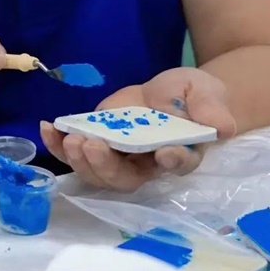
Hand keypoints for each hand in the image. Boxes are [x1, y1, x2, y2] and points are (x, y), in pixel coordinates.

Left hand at [39, 67, 237, 191]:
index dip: (171, 162)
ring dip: (79, 160)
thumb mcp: (205, 92)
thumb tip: (222, 126)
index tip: (164, 154)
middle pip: (126, 178)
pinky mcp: (98, 142)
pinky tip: (47, 128)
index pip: (176, 165)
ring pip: (98, 172)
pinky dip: (58, 144)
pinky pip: (76, 151)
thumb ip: (212, 109)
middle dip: (106, 166)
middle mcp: (147, 164)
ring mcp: (119, 156)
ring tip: (69, 138)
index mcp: (180, 153)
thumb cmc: (192, 96)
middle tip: (91, 145)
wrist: (169, 92)